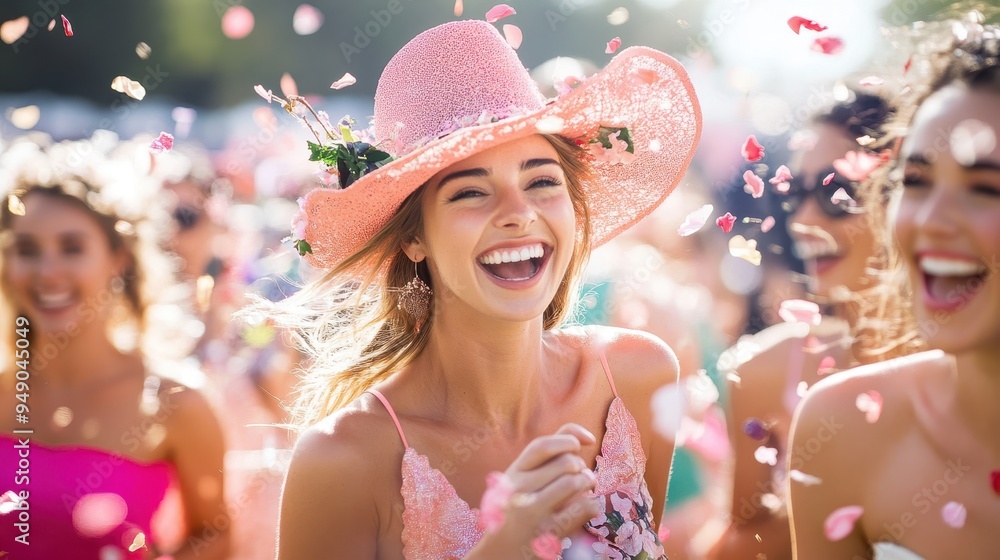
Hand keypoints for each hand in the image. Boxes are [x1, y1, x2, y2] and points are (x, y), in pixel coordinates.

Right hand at [498, 423, 600, 540]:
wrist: (502, 551)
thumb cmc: (520, 506)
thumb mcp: (523, 478)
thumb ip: (548, 453)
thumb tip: (586, 437)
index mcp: (514, 472)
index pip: (542, 446)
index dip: (569, 439)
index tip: (582, 443)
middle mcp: (520, 489)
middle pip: (566, 462)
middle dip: (582, 466)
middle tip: (581, 475)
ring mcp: (533, 511)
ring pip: (575, 482)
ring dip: (588, 482)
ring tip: (586, 487)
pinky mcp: (548, 532)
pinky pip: (584, 507)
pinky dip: (592, 504)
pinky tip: (585, 507)